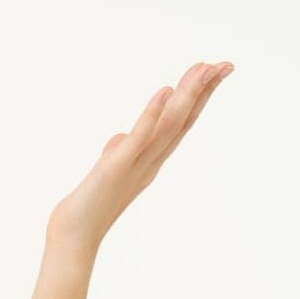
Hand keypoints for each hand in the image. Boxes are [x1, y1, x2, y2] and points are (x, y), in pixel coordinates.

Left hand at [48, 60, 234, 255]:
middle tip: (225, 64)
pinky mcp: (117, 166)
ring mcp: (137, 162)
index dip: (199, 98)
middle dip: (203, 92)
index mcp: (151, 158)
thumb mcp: (108, 169)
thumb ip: (119, 152)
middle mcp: (151, 160)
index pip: (180, 123)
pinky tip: (164, 91)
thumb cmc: (90, 203)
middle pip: (182, 120)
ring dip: (186, 96)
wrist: (75, 233)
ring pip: (168, 125)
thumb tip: (121, 137)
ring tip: (202, 69)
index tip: (215, 71)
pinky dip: (152, 114)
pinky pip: (139, 137)